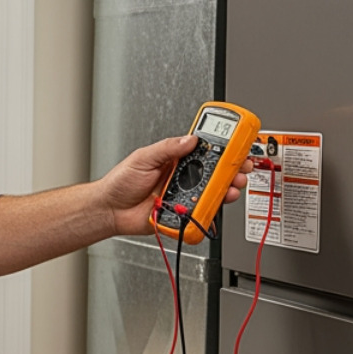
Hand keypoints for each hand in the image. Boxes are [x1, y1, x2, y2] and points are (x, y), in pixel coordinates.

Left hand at [100, 135, 252, 237]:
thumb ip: (167, 148)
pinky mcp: (182, 214)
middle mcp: (183, 178)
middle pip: (215, 174)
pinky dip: (210, 212)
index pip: (204, 152)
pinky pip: (201, 214)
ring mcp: (184, 196)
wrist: (110, 209)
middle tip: (242, 168)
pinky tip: (215, 205)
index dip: (223, 150)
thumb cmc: (121, 182)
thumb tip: (190, 139)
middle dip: (233, 171)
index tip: (238, 146)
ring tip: (233, 187)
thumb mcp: (143, 158)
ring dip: (227, 190)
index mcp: (176, 161)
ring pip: (212, 194)